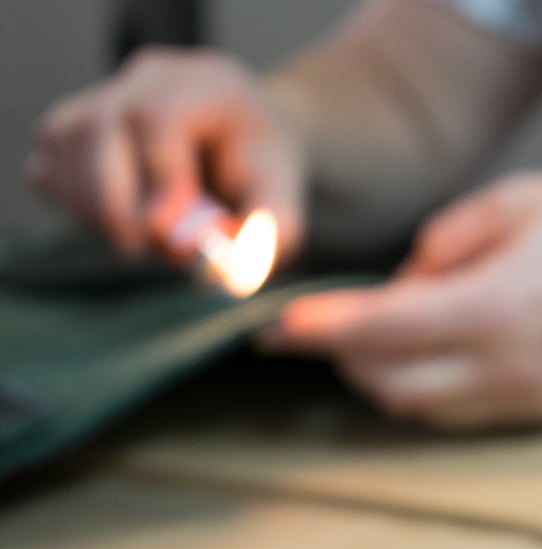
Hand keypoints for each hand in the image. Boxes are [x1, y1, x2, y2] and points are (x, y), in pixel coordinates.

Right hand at [27, 47, 304, 262]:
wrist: (245, 141)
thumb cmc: (263, 170)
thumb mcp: (284, 197)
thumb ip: (271, 229)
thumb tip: (233, 268)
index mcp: (206, 84)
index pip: (158, 116)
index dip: (156, 175)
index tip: (169, 228)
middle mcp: (149, 78)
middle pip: (99, 126)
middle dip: (114, 201)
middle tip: (142, 248)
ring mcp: (104, 95)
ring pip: (65, 146)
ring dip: (95, 209)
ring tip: (142, 236)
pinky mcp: (73, 128)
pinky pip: (50, 167)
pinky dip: (76, 206)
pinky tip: (120, 222)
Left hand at [258, 171, 541, 427]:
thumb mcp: (511, 202)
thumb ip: (440, 244)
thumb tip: (404, 284)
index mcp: (492, 307)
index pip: (378, 332)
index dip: (318, 333)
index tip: (275, 330)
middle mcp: (505, 367)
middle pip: (391, 386)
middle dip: (348, 359)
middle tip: (334, 326)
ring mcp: (528, 397)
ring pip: (425, 410)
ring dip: (390, 378)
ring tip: (388, 337)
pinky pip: (467, 413)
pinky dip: (436, 388)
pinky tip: (444, 352)